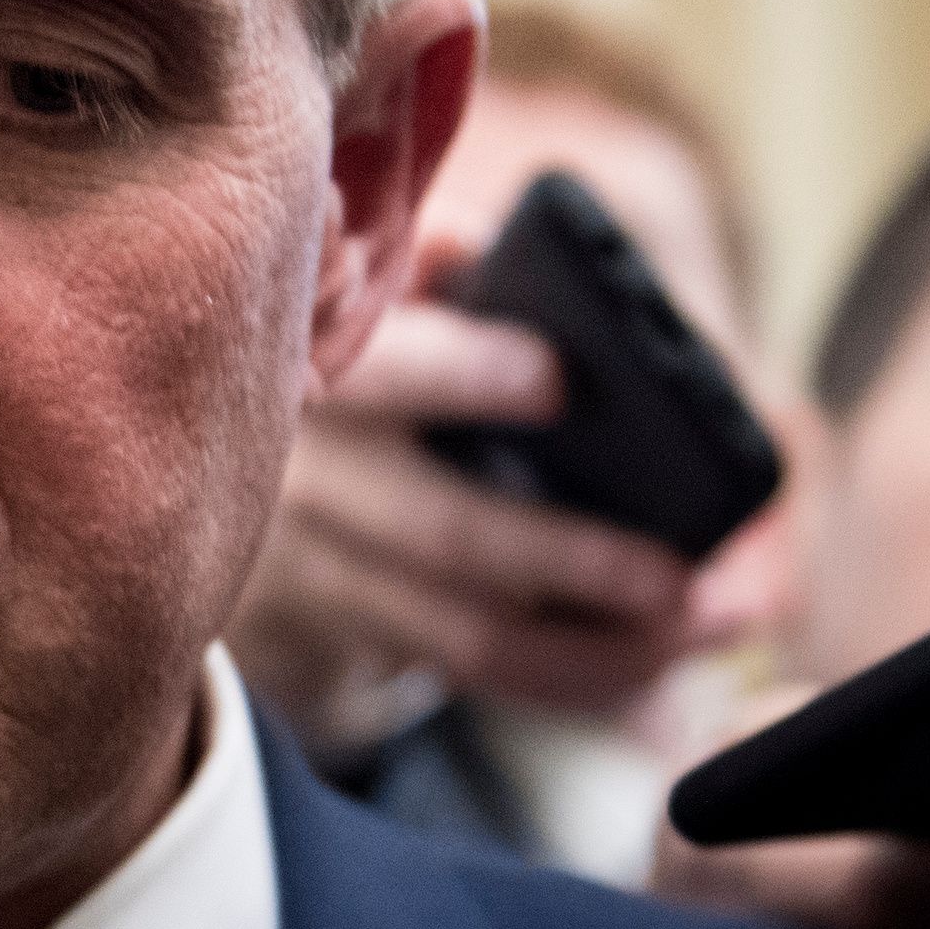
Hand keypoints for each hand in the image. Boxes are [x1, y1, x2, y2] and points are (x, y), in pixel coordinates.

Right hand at [233, 300, 750, 747]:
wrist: (219, 488)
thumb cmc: (351, 376)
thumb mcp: (364, 309)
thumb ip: (425, 273)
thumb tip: (474, 246)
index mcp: (323, 378)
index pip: (389, 372)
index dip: (467, 374)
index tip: (560, 376)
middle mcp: (308, 485)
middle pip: (443, 533)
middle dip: (570, 559)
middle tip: (682, 575)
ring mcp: (322, 579)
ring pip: (469, 635)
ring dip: (601, 646)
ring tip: (710, 624)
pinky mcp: (348, 645)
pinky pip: (475, 679)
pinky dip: (576, 682)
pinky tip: (660, 675)